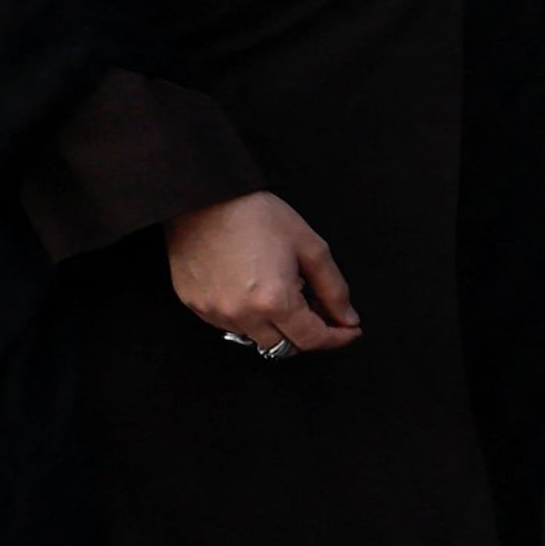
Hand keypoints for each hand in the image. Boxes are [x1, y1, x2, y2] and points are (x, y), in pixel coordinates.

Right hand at [166, 190, 358, 352]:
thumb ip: (333, 289)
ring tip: (281, 293)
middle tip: (316, 307)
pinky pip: (229, 326)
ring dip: (276, 326)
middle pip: (284, 347)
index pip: (312, 340)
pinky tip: (254, 291)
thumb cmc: (255, 216)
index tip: (349, 331)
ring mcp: (215, 313)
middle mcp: (242, 316)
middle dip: (306, 333)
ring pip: (256, 339)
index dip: (337, 338)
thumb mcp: (310, 247)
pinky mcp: (195, 306)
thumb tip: (347, 318)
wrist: (203, 197)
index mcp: (274, 301)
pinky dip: (249, 318)